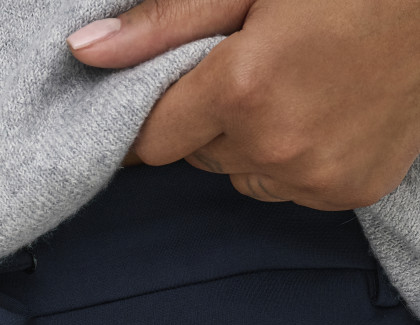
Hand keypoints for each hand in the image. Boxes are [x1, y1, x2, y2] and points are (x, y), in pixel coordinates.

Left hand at [68, 0, 419, 209]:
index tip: (161, 99)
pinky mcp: (348, 192)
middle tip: (260, 65)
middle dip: (213, 117)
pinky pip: (290, 188)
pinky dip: (296, 160)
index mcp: (244, 89)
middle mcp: (276, 146)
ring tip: (300, 87)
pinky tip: (328, 113)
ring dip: (254, 142)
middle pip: (200, 155)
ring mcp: (316, 178)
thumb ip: (163, 24)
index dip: (153, 114)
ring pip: (244, 175)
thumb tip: (84, 53)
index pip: (153, 137)